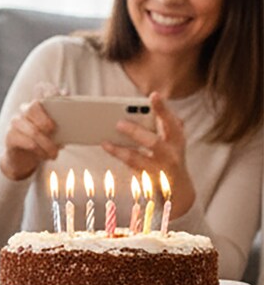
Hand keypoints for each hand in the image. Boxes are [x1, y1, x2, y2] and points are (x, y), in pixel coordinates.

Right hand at [0, 95, 61, 180]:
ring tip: (54, 154)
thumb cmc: (43, 142)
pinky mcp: (10, 137)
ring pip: (32, 129)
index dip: (49, 91)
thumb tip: (75, 120)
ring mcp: (16, 123)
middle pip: (33, 106)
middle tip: (54, 130)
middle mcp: (25, 110)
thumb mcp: (56, 131)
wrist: (23, 159)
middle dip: (46, 120)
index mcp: (39, 104)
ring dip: (46, 143)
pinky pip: (24, 141)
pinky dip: (37, 150)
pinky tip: (44, 156)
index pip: (41, 89)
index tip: (59, 96)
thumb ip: (63, 122)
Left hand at [101, 92, 196, 217]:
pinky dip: (117, 154)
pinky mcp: (146, 180)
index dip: (163, 109)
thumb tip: (150, 103)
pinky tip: (106, 145)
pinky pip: (128, 167)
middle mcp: (169, 154)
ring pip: (136, 159)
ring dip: (119, 149)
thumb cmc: (170, 155)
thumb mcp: (173, 139)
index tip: (153, 95)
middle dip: (135, 132)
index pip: (171, 122)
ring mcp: (157, 169)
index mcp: (177, 139)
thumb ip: (164, 124)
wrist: (178, 188)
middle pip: (153, 143)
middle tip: (118, 123)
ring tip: (105, 140)